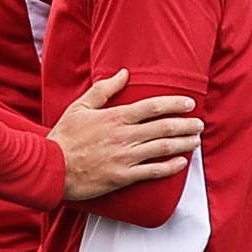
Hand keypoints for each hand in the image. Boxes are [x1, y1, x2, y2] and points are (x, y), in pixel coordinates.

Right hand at [48, 69, 200, 199]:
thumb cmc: (65, 137)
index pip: (153, 107)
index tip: (190, 104)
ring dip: (183, 144)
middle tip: (199, 123)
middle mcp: (124, 136)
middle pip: (163, 128)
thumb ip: (104, 90)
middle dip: (186, 124)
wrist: (51, 168)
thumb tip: (124, 74)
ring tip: (196, 141)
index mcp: (115, 117)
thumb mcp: (80, 107)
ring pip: (162, 149)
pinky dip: (170, 167)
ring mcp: (125, 158)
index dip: (175, 104)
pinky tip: (181, 163)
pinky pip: (153, 172)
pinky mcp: (123, 177)